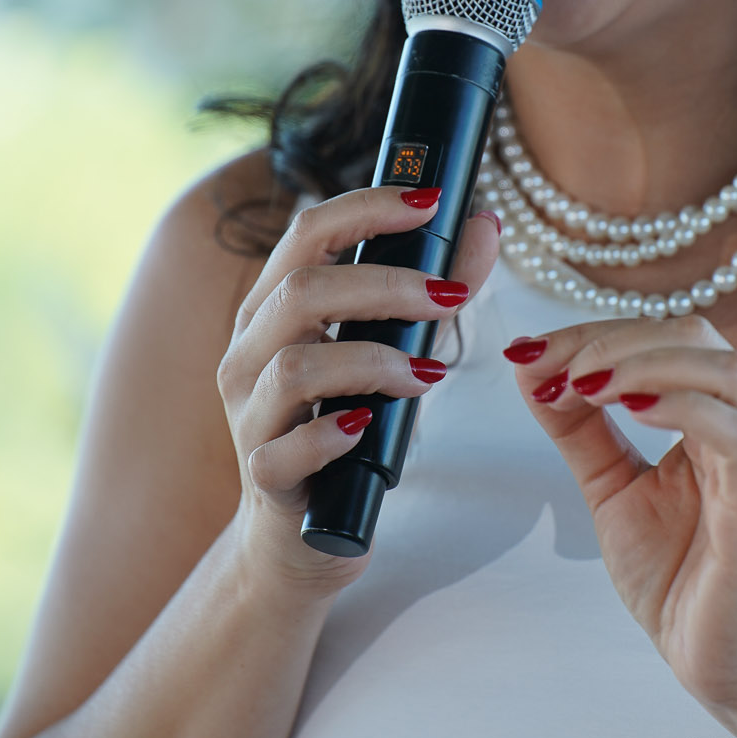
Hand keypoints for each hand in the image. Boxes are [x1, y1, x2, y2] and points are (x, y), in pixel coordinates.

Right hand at [217, 189, 500, 593]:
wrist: (299, 534)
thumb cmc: (348, 430)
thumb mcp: (392, 354)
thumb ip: (435, 291)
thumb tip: (487, 225)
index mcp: (275, 309)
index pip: (307, 234)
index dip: (367, 208)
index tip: (432, 203)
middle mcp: (249, 352)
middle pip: (301, 290)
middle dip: (385, 284)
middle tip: (452, 297)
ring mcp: (250, 414)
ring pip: (294, 365)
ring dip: (372, 361)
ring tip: (427, 377)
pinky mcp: (264, 474)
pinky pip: (288, 447)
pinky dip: (333, 433)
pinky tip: (369, 428)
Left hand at [504, 316, 736, 717]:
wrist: (721, 665)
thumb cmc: (680, 579)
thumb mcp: (612, 490)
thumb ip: (580, 431)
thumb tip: (529, 369)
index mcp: (714, 417)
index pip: (664, 339)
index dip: (592, 334)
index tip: (527, 353)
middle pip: (695, 336)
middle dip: (611, 338)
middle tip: (550, 366)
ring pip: (725, 369)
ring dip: (644, 361)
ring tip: (583, 384)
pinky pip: (736, 433)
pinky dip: (681, 405)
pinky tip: (628, 407)